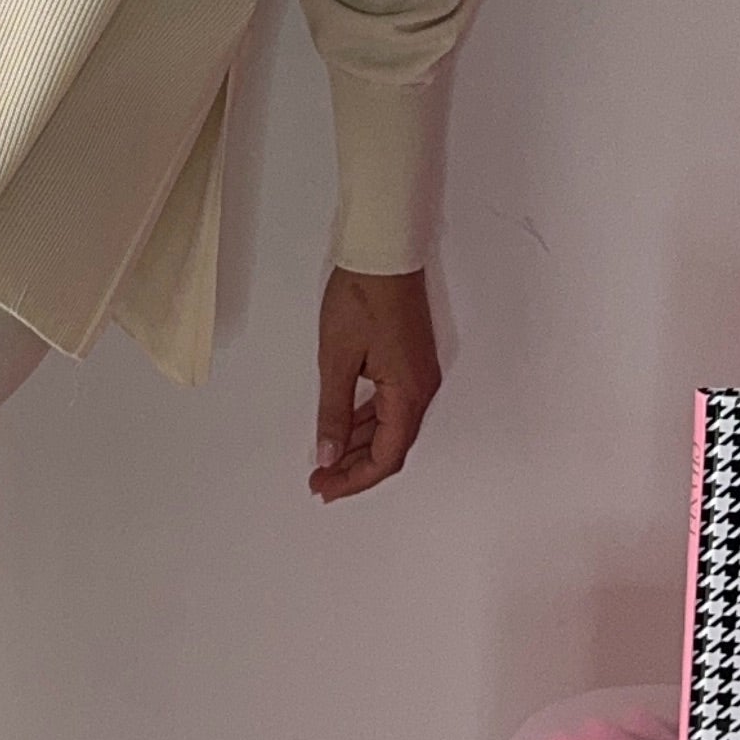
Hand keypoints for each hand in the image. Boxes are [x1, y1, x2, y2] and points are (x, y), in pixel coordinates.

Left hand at [311, 264, 440, 500]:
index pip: (387, 456)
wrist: (384, 252)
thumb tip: (328, 454)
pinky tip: (342, 428)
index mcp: (408, 393)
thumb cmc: (361, 298)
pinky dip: (365, 422)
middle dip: (354, 467)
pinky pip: (390, 406)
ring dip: (359, 446)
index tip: (324, 488)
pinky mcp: (409, 362)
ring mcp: (417, 376)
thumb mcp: (337, 359)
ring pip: (390, 427)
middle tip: (319, 480)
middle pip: (391, 447)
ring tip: (325, 461)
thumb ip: (334, 412)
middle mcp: (421, 390)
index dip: (355, 479)